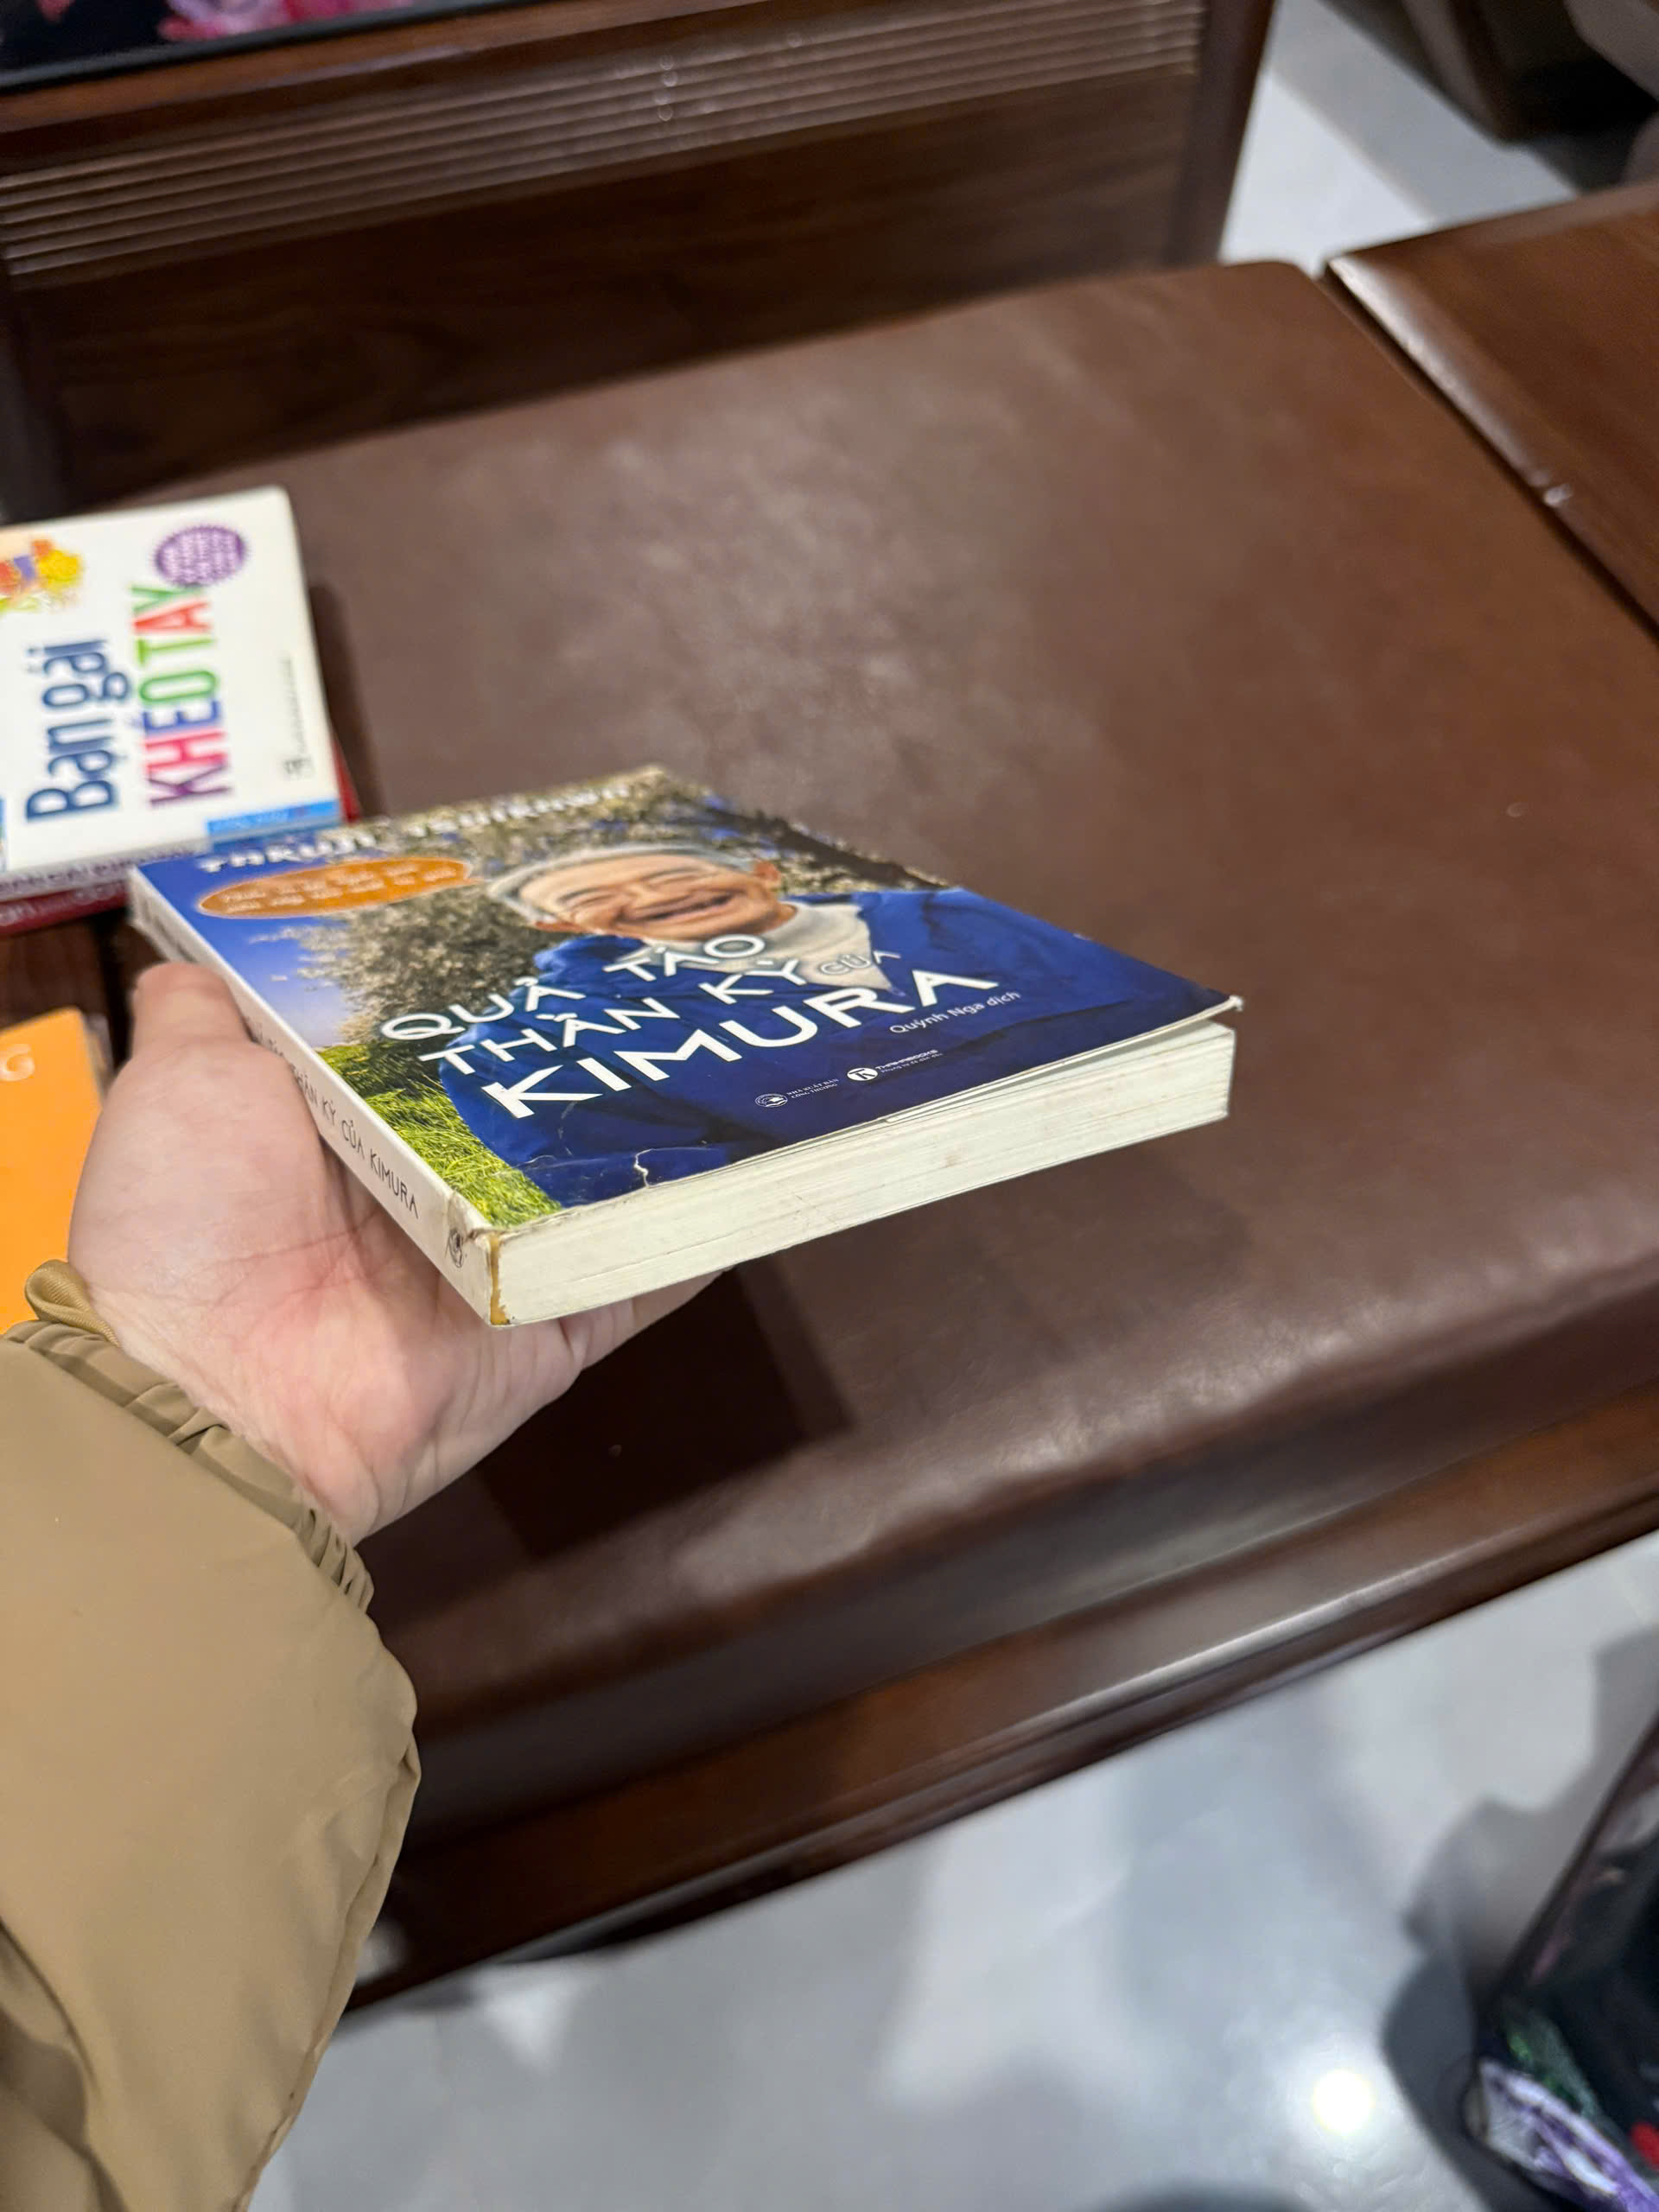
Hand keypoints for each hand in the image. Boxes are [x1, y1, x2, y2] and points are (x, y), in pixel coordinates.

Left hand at [70, 964, 706, 1542]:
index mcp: (357, 1129)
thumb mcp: (183, 1081)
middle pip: (540, 1102)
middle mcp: (436, 1192)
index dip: (497, 982)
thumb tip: (203, 950)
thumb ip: (204, 1012)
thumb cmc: (188, 1224)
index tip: (559, 910)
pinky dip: (708, 1229)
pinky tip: (770, 1158)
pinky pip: (646, 1274)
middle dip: (601, 1040)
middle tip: (676, 956)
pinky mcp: (553, 1332)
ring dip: (670, 1122)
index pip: (447, 1040)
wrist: (213, 1396)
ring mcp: (503, 1263)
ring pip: (609, 1180)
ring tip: (746, 1033)